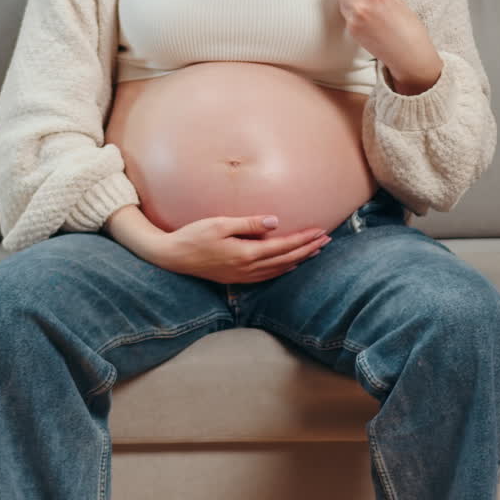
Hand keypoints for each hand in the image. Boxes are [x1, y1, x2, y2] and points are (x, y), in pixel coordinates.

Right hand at [155, 214, 329, 282]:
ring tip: (315, 251)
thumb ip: (249, 223)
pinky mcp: (237, 278)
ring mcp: (243, 276)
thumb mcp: (220, 224)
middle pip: (287, 259)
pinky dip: (284, 269)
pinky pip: (268, 275)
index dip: (304, 239)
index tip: (320, 231)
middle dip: (308, 249)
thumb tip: (276, 222)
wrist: (172, 257)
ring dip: (299, 259)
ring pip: (280, 269)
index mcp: (246, 254)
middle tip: (327, 240)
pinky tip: (290, 265)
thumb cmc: (194, 236)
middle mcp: (248, 268)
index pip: (284, 246)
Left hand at [335, 0, 441, 87]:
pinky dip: (352, 15)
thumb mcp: (397, 1)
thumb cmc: (409, 28)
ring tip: (366, 8)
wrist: (408, 55)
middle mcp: (360, 7)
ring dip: (349, 2)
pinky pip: (346, 18)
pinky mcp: (352, 33)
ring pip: (341, 4)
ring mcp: (354, 21)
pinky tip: (367, 20)